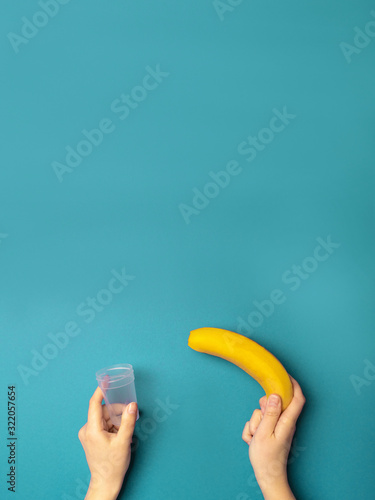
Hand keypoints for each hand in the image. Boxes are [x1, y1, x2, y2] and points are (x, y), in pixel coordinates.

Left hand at [78, 386, 137, 499]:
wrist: (105, 483)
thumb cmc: (113, 465)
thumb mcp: (124, 442)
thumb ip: (128, 421)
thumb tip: (132, 405)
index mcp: (92, 430)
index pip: (94, 404)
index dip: (101, 390)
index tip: (106, 379)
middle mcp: (87, 430)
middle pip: (103, 411)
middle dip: (117, 411)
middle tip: (130, 416)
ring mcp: (88, 434)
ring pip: (104, 418)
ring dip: (116, 420)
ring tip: (124, 432)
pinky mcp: (91, 438)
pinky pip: (103, 424)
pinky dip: (113, 426)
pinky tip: (120, 435)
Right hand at [242, 375, 304, 498]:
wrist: (266, 477)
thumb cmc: (266, 458)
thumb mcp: (264, 433)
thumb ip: (270, 413)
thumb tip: (275, 394)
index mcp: (287, 422)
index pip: (297, 398)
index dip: (294, 384)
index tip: (285, 374)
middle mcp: (285, 422)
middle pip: (274, 404)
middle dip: (262, 408)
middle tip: (258, 422)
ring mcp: (278, 427)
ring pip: (264, 413)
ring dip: (256, 423)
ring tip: (256, 437)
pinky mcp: (271, 432)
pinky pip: (260, 423)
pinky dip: (254, 430)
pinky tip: (254, 441)